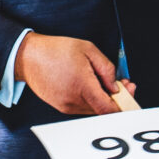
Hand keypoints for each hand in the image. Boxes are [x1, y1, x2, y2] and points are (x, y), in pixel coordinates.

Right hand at [15, 34, 130, 116]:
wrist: (27, 57)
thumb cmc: (56, 50)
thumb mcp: (87, 49)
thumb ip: (106, 68)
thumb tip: (116, 87)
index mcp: (82, 85)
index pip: (109, 108)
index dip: (124, 105)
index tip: (130, 94)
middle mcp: (74, 100)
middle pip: (103, 110)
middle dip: (116, 98)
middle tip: (123, 83)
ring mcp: (66, 106)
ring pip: (94, 109)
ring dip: (103, 99)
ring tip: (102, 80)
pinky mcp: (61, 107)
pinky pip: (83, 107)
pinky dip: (91, 99)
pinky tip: (88, 85)